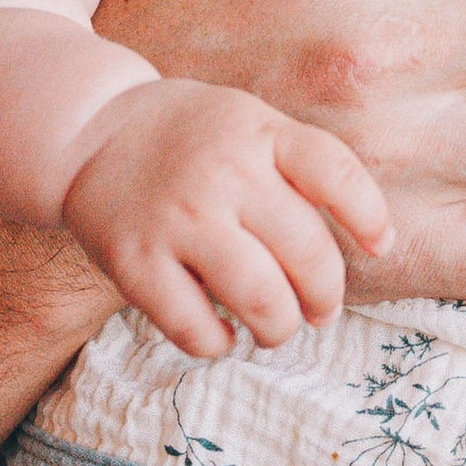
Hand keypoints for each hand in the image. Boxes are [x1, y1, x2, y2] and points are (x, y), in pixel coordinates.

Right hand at [62, 82, 390, 357]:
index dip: (369, 218)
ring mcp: (178, 219)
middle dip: (325, 297)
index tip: (378, 247)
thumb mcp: (248, 120)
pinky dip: (217, 344)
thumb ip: (299, 165)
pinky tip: (221, 334)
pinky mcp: (135, 262)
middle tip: (320, 310)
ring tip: (275, 328)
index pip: (337, 173)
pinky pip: (194, 328)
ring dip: (280, 329)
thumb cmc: (188, 137)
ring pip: (259, 300)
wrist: (87, 130)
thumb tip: (368, 242)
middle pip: (307, 254)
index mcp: (258, 132)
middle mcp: (222, 173)